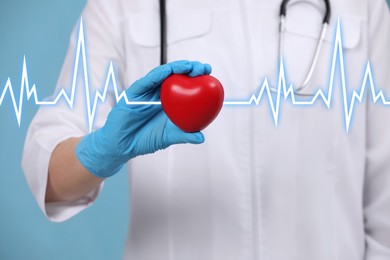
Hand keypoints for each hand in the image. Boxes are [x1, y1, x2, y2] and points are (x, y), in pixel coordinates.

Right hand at [75, 60, 211, 177]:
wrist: (123, 145)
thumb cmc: (145, 140)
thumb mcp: (168, 137)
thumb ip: (184, 135)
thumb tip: (201, 137)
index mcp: (169, 102)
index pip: (185, 86)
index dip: (197, 78)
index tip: (210, 74)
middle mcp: (159, 93)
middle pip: (176, 76)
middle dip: (191, 68)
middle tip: (203, 67)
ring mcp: (147, 92)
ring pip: (162, 75)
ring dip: (176, 68)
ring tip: (189, 66)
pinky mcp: (134, 93)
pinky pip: (146, 81)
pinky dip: (158, 75)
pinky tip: (168, 71)